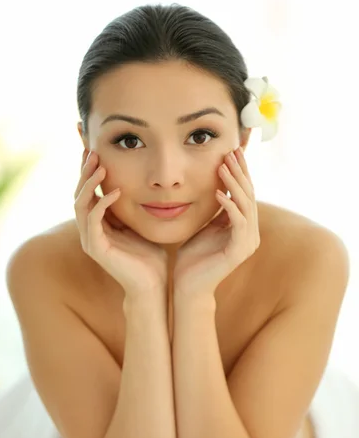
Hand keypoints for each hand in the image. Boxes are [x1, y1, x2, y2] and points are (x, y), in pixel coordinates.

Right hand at [74, 150, 167, 297]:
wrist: (153, 286)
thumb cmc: (151, 257)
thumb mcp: (142, 222)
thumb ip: (135, 205)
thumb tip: (143, 181)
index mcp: (99, 223)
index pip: (88, 190)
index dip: (89, 170)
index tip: (95, 147)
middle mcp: (90, 230)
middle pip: (79, 193)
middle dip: (84, 170)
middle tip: (91, 149)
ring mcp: (90, 239)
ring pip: (80, 204)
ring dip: (88, 183)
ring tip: (99, 165)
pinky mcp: (96, 248)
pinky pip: (93, 220)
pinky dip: (101, 203)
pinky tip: (115, 191)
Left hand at [173, 147, 259, 297]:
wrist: (188, 286)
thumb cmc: (192, 258)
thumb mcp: (205, 226)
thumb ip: (216, 210)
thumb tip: (217, 186)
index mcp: (244, 227)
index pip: (245, 193)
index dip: (240, 171)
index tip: (231, 151)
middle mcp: (250, 233)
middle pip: (249, 195)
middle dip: (240, 172)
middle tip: (231, 151)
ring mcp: (247, 242)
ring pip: (245, 205)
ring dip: (234, 184)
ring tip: (223, 166)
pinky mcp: (239, 251)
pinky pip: (238, 222)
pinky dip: (228, 205)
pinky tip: (217, 192)